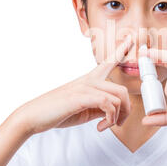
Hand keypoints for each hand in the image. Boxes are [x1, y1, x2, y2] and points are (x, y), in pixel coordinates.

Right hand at [15, 35, 133, 134]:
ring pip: (118, 97)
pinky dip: (109, 119)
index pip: (109, 62)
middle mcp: (89, 80)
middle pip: (122, 90)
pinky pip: (108, 104)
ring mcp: (85, 87)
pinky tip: (100, 127)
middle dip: (126, 110)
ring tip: (106, 126)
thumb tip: (114, 111)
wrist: (34, 116)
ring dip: (117, 117)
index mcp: (89, 80)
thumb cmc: (58, 112)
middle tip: (117, 124)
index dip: (121, 49)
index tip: (132, 39)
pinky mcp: (81, 96)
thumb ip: (100, 107)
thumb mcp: (84, 110)